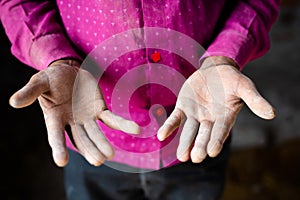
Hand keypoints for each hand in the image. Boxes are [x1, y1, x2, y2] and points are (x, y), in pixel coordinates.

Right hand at [9, 59, 139, 166]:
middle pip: (80, 139)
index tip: (61, 162)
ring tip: (111, 155)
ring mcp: (87, 118)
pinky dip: (124, 125)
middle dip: (89, 149)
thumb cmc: (51, 79)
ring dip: (104, 143)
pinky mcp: (100, 110)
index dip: (58, 148)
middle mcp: (72, 122)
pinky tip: (136, 130)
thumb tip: (13, 102)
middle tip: (98, 160)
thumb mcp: (39, 82)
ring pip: (96, 133)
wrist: (67, 72)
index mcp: (54, 118)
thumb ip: (30, 92)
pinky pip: (112, 119)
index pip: (55, 135)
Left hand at [157, 56, 274, 162]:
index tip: (212, 151)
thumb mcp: (244, 86)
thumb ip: (255, 100)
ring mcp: (195, 115)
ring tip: (181, 156)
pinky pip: (175, 118)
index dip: (216, 140)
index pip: (221, 131)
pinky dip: (169, 127)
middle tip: (195, 158)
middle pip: (203, 134)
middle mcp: (209, 119)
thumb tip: (272, 114)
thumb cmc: (231, 79)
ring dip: (184, 142)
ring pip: (189, 131)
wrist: (215, 70)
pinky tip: (161, 136)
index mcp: (225, 117)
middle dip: (199, 145)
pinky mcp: (183, 107)